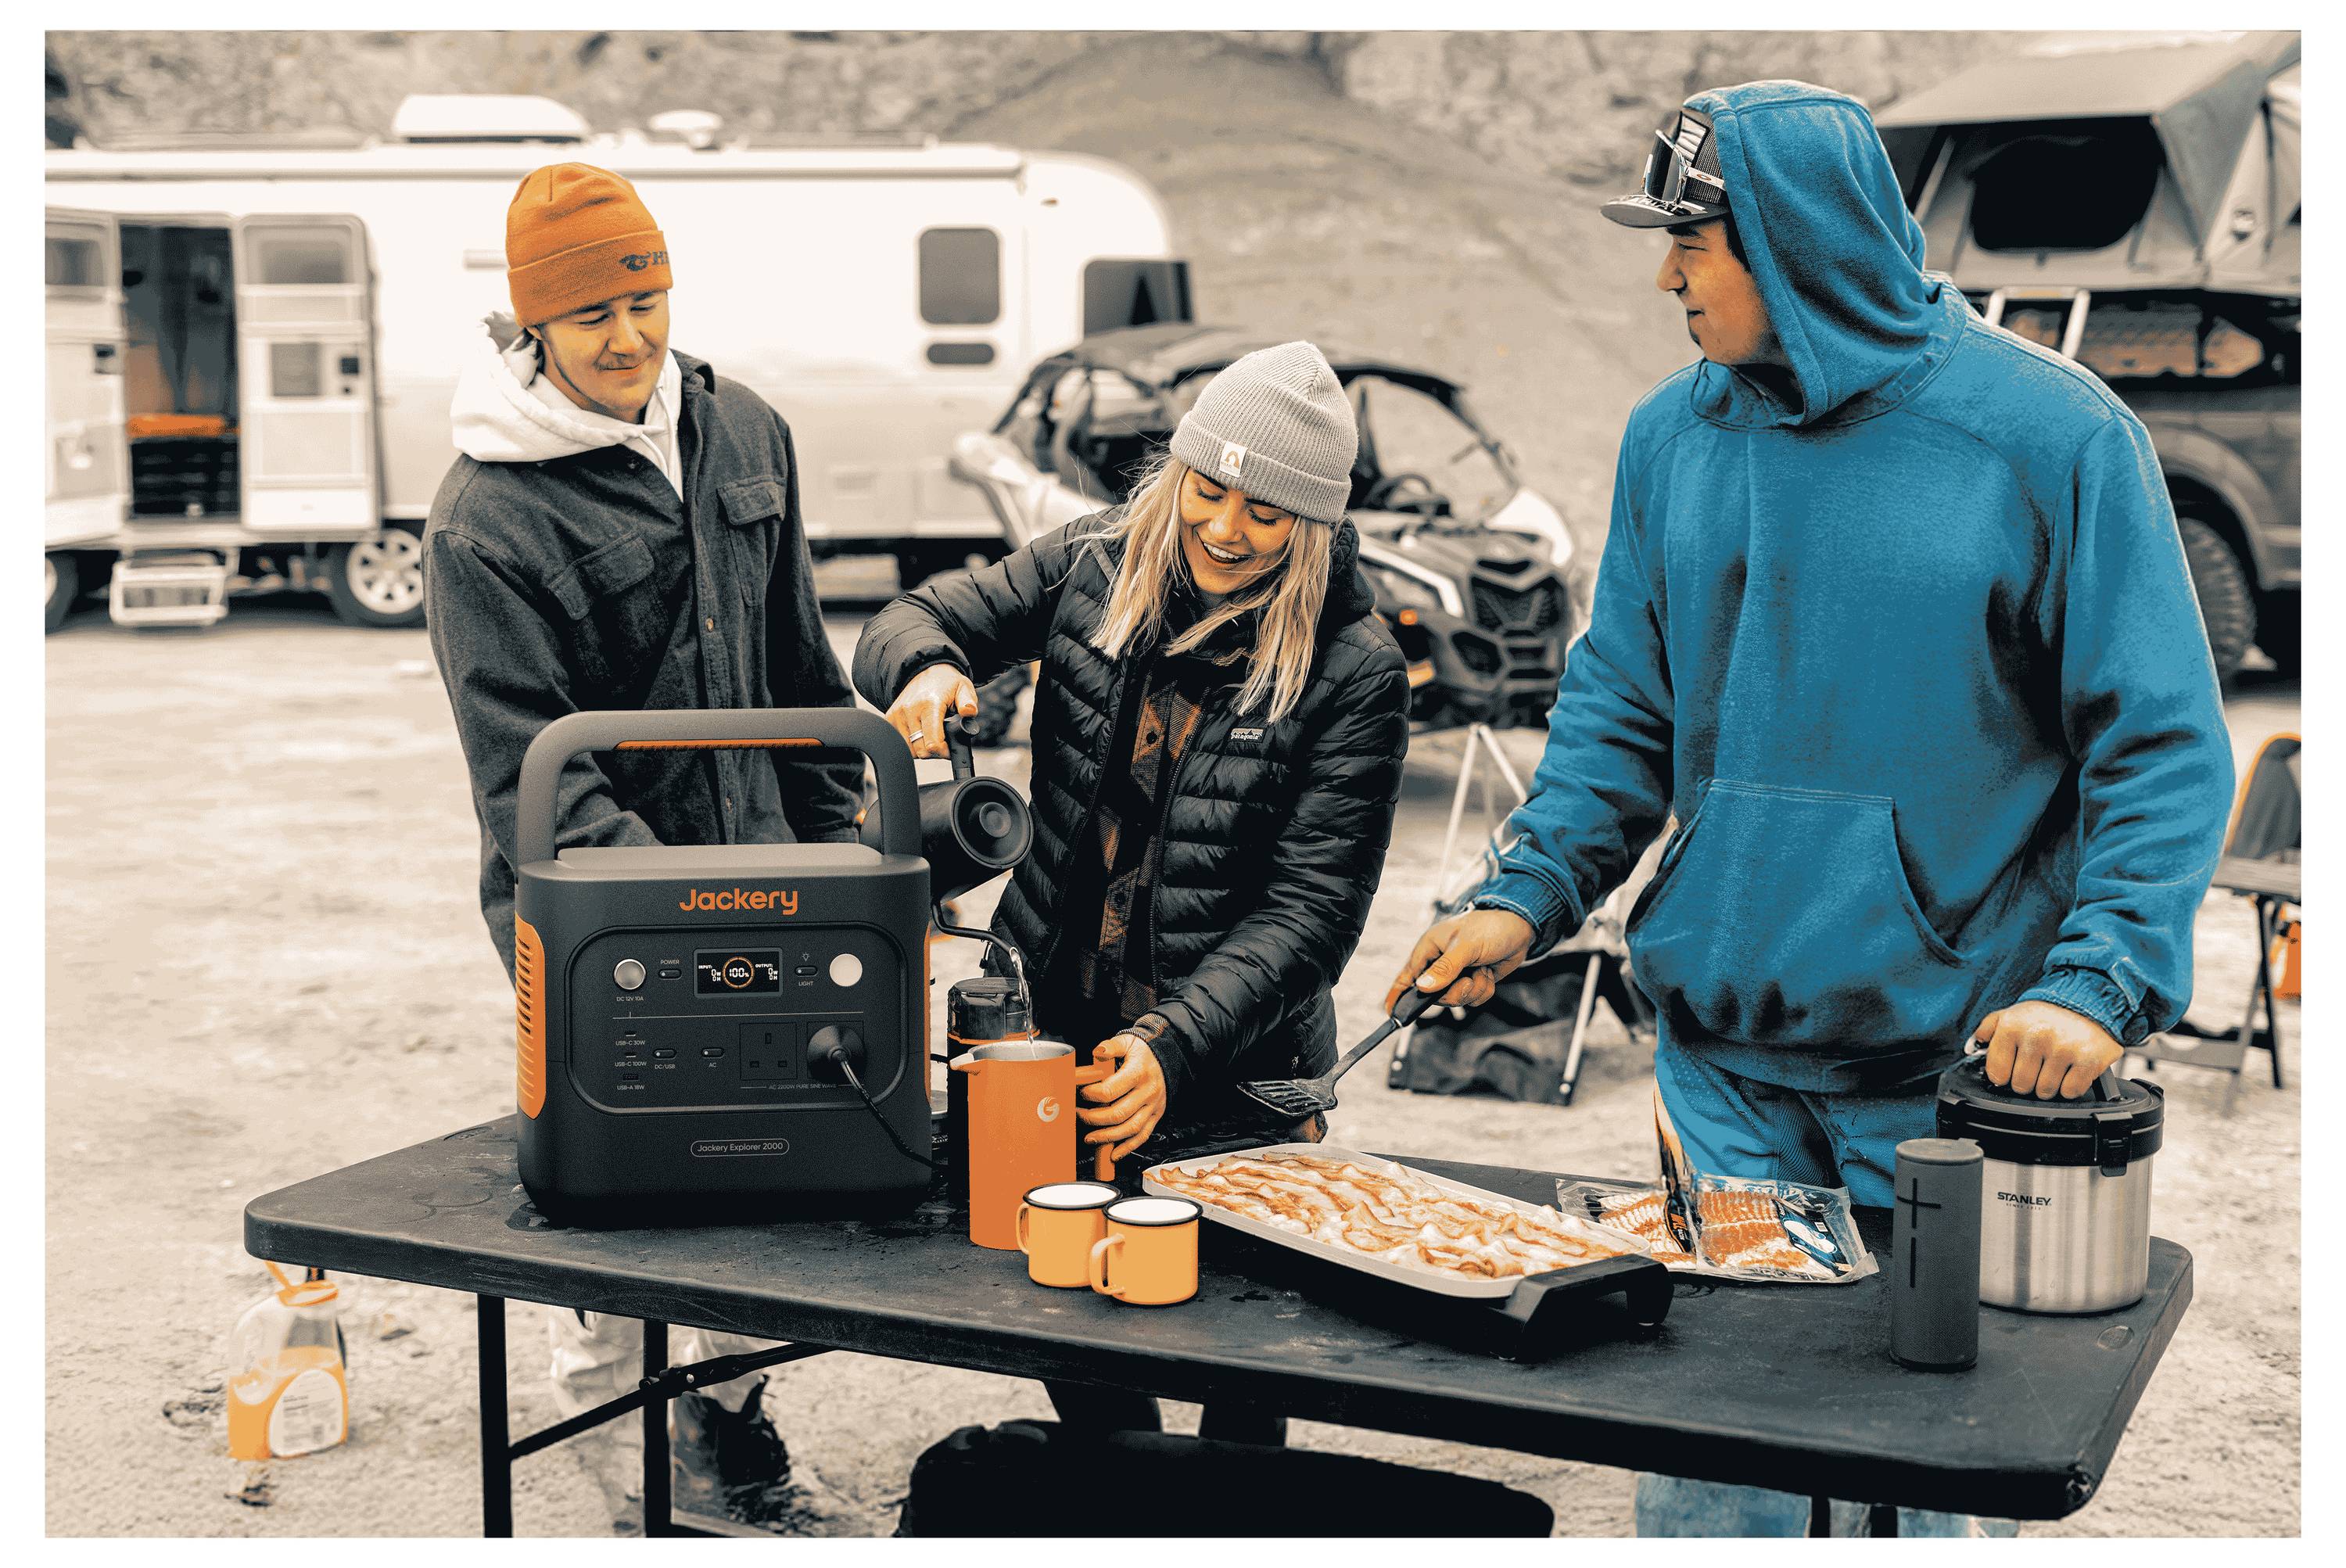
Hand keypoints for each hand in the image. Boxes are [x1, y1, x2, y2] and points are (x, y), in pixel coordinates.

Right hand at [884, 662, 976, 758]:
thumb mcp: (963, 688)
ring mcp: (897, 715)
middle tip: (942, 742)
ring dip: (921, 748)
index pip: (932, 742)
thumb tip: (969, 712)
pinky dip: (910, 744)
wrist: (925, 671)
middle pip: (920, 750)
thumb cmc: (945, 683)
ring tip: (930, 735)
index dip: (943, 752)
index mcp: (929, 704)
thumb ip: (969, 702)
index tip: (949, 750)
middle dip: (934, 752)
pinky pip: (899, 743)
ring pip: (909, 750)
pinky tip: (919, 733)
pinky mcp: (889, 718)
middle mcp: (909, 709)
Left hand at [1077, 1035, 1166, 1161]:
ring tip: (1090, 1138)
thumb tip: (1098, 1053)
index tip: (1080, 1093)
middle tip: (1079, 1115)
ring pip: (1130, 1128)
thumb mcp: (1127, 1041)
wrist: (1166, 1056)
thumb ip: (1110, 1047)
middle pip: (1118, 1113)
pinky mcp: (1156, 1115)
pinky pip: (1143, 1135)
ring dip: (1108, 1137)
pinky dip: (1127, 1147)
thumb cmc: (1143, 1051)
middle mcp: (1148, 1091)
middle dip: (1094, 1119)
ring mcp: (1153, 1106)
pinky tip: (1113, 1153)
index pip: (1111, 1090)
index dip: (1091, 1095)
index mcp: (1139, 1072)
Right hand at [1384, 908, 1535, 1012]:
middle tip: (1469, 979)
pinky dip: (1484, 990)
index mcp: (1429, 949)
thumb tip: (1423, 987)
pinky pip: (1474, 999)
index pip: (1407, 977)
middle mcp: (1440, 964)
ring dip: (1474, 989)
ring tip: (1482, 971)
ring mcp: (1457, 975)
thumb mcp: (1466, 946)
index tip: (1391, 1013)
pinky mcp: (1473, 981)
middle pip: (1435, 996)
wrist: (1520, 927)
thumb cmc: (1489, 927)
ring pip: (1456, 1000)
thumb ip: (1445, 968)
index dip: (1397, 995)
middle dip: (1455, 992)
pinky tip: (1489, 973)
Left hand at [1972, 1001, 2124, 1098]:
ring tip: (2055, 1067)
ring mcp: (2063, 1049)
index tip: (2012, 1069)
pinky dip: (2071, 1087)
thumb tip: (1973, 1047)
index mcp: (2013, 1026)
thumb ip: (1988, 1029)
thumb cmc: (2049, 1013)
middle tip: (2038, 1067)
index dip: (2005, 1075)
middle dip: (2028, 1081)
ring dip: (2049, 1085)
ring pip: (2045, 1091)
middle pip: (2021, 1086)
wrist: (2091, 1003)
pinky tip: (2071, 1070)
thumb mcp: (2013, 1013)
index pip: (1997, 1073)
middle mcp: (2037, 1036)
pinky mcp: (2088, 1060)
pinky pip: (2070, 1091)